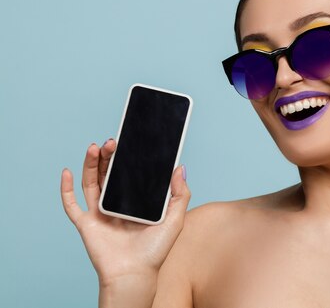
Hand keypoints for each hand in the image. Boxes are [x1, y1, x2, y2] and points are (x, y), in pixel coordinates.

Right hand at [60, 140, 190, 285]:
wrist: (135, 274)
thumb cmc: (155, 250)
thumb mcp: (175, 218)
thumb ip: (179, 194)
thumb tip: (180, 167)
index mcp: (136, 200)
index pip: (130, 173)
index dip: (128, 157)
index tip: (130, 140)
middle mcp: (117, 204)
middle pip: (109, 173)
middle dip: (109, 156)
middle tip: (113, 141)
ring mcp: (100, 213)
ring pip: (91, 182)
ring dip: (91, 164)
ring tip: (95, 147)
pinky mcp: (86, 224)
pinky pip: (72, 205)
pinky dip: (66, 188)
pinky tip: (67, 171)